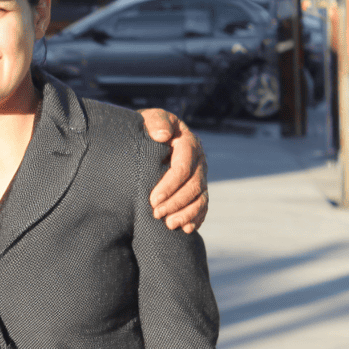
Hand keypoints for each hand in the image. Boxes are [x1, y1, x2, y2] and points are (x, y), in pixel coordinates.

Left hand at [138, 109, 207, 232]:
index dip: (169, 186)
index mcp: (188, 144)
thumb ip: (156, 122)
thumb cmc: (147, 128)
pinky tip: (186, 229)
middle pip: (193, 186)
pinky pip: (202, 206)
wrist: (148, 136)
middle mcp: (199, 161)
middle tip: (156, 214)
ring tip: (169, 225)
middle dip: (176, 203)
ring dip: (186, 214)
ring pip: (200, 198)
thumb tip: (162, 134)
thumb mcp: (149, 118)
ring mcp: (200, 175)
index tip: (152, 199)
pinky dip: (196, 218)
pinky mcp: (197, 188)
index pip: (183, 168)